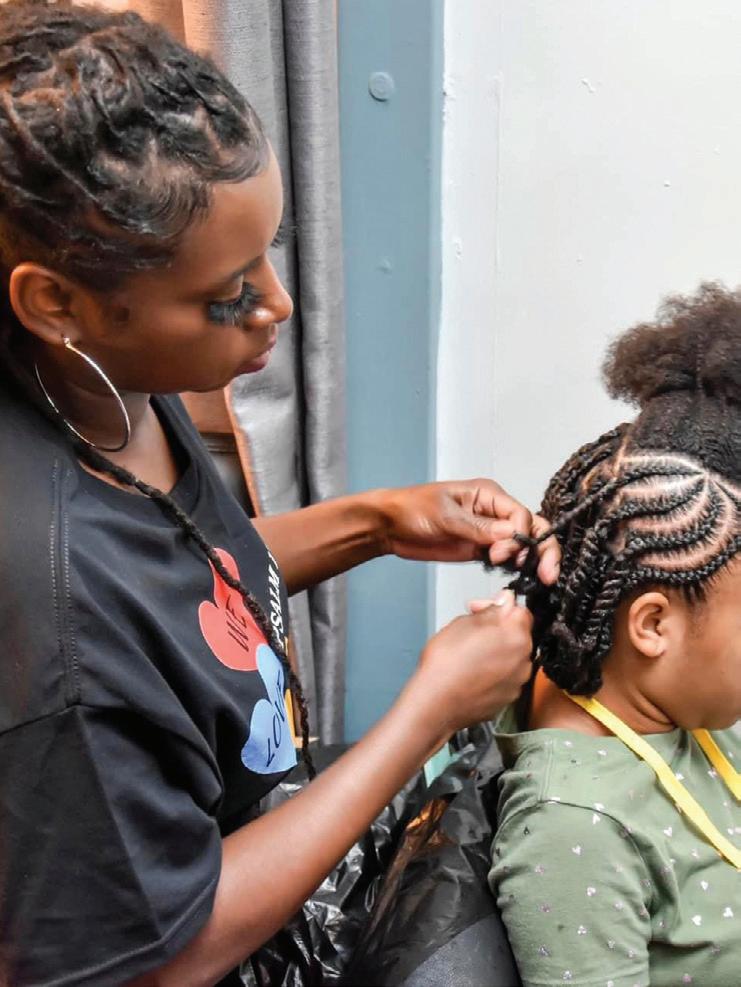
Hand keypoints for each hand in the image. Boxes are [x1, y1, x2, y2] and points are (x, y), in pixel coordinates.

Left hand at [375, 479, 559, 583]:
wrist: (390, 526)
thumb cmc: (414, 510)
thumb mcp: (446, 516)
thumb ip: (479, 528)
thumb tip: (513, 534)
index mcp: (489, 495)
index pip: (521, 514)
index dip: (520, 537)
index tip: (501, 556)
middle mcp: (495, 512)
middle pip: (532, 528)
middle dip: (543, 550)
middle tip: (547, 575)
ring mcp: (490, 532)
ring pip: (524, 545)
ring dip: (533, 561)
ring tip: (536, 580)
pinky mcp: (481, 550)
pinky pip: (508, 559)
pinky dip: (517, 569)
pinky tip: (519, 580)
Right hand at [408, 590, 532, 742]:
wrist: (435, 704)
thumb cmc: (445, 666)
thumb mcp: (463, 623)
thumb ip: (491, 610)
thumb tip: (504, 601)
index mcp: (516, 637)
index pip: (521, 611)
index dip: (499, 606)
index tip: (482, 609)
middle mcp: (523, 661)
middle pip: (517, 635)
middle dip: (497, 629)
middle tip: (471, 630)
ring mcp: (516, 683)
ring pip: (511, 657)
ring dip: (496, 651)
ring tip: (469, 654)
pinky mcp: (506, 699)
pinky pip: (504, 678)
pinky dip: (492, 672)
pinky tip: (471, 672)